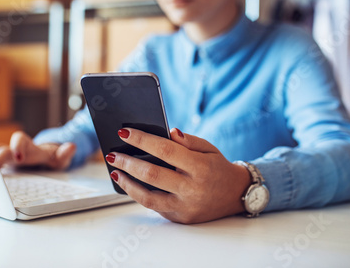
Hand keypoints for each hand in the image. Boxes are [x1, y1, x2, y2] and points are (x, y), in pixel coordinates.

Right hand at [0, 131, 75, 169]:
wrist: (44, 159)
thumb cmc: (51, 158)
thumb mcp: (61, 158)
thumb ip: (65, 154)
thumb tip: (72, 146)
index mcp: (29, 148)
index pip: (19, 139)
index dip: (17, 146)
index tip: (18, 157)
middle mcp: (14, 151)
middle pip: (0, 149)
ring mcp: (6, 159)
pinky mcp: (1, 168)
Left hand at [106, 128, 251, 223]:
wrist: (236, 195)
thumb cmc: (218, 167)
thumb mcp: (209, 149)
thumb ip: (188, 141)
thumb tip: (170, 132)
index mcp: (200, 167)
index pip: (165, 150)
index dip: (142, 140)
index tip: (125, 133)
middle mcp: (192, 189)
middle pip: (152, 174)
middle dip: (128, 162)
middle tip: (113, 154)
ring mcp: (185, 206)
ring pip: (148, 197)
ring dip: (127, 183)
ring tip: (115, 171)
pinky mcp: (180, 218)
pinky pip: (154, 206)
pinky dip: (138, 194)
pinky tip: (128, 184)